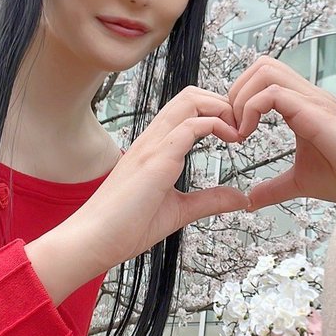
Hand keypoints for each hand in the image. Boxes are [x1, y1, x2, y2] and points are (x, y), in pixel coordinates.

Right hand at [27, 87, 249, 303]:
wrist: (93, 241)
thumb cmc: (125, 227)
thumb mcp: (179, 211)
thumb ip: (209, 200)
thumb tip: (240, 198)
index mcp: (155, 147)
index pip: (187, 108)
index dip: (216, 111)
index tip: (236, 132)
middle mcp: (153, 139)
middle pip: (191, 94)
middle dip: (223, 102)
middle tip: (242, 127)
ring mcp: (153, 145)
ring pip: (190, 100)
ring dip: (221, 108)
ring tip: (239, 131)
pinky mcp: (157, 159)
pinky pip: (190, 126)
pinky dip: (217, 125)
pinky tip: (231, 140)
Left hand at [229, 58, 335, 213]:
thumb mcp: (300, 182)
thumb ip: (274, 188)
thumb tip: (250, 201)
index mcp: (303, 105)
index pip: (263, 78)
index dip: (240, 98)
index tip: (233, 132)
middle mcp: (308, 96)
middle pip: (261, 64)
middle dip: (236, 91)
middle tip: (232, 126)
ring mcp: (313, 100)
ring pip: (265, 70)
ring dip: (241, 97)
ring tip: (239, 131)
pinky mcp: (316, 111)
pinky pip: (273, 93)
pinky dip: (251, 109)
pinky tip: (248, 135)